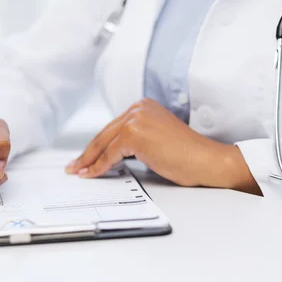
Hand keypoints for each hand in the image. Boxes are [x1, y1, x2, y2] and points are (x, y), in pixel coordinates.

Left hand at [65, 98, 260, 193]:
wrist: (206, 160)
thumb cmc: (188, 156)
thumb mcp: (156, 140)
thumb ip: (136, 140)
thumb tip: (111, 155)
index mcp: (144, 106)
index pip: (113, 128)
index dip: (97, 145)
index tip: (84, 157)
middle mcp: (139, 108)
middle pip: (105, 134)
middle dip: (87, 153)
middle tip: (74, 166)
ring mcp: (136, 119)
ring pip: (104, 143)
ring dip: (89, 160)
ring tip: (78, 172)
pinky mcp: (134, 134)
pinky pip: (109, 154)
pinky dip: (98, 166)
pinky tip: (91, 174)